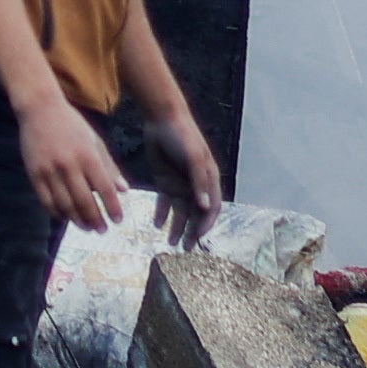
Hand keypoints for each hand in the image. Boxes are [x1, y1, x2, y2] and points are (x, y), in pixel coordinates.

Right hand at [19, 98, 128, 229]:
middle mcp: (69, 165)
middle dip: (96, 219)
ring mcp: (49, 170)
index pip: (105, 189)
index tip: (118, 220)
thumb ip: (110, 166)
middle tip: (102, 230)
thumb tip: (124, 191)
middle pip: (85, 201)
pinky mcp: (34, 172)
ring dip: (77, 220)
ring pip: (65, 204)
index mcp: (88, 156)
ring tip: (86, 227)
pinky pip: (46, 200)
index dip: (113, 208)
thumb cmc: (72, 124)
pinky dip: (56, 212)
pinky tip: (65, 216)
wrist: (39, 108)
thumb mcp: (95, 141)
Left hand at [144, 113, 220, 241]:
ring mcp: (180, 183)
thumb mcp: (193, 157)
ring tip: (170, 242)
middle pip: (196, 214)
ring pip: (180, 211)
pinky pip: (164, 201)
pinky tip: (156, 224)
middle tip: (184, 248)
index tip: (197, 238)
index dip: (205, 224)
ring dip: (176, 226)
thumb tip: (204, 207)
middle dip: (191, 231)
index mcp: (209, 181)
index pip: (210, 209)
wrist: (162, 119)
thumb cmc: (183, 136)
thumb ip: (199, 181)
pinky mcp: (164, 180)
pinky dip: (162, 213)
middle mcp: (196, 185)